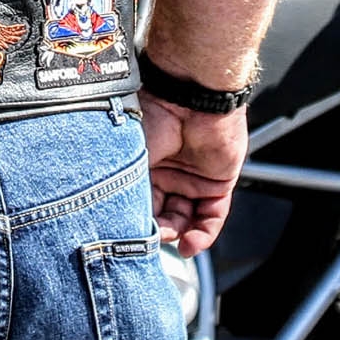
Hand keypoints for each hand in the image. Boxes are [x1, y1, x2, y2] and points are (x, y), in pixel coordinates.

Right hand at [140, 91, 247, 257]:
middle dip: (160, 231)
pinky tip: (192, 243)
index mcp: (140, 164)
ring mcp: (192, 178)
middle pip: (163, 214)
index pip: (139, 202)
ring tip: (176, 244)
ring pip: (188, 219)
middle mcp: (166, 172)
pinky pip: (212, 215)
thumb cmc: (152, 114)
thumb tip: (121, 223)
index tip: (130, 237)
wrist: (190, 95)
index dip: (136, 221)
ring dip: (182, 236)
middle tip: (154, 239)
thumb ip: (129, 191)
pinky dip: (204, 233)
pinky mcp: (218, 182)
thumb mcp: (131, 157)